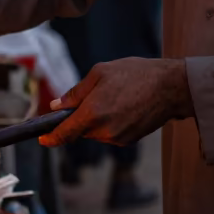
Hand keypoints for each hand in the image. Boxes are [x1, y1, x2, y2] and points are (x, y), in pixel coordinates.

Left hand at [39, 57, 193, 147]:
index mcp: (93, 114)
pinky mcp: (129, 140)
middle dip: (80, 116)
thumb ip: (75, 93)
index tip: (42, 139)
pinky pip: (110, 132)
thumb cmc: (136, 74)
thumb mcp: (100, 73)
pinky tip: (124, 105)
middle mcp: (104, 130)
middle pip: (80, 130)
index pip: (64, 133)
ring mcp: (118, 138)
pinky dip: (110, 121)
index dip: (50, 138)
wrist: (171, 87)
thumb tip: (55, 106)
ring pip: (95, 131)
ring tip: (114, 96)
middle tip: (94, 95)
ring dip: (96, 118)